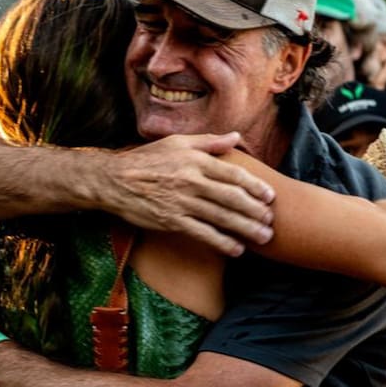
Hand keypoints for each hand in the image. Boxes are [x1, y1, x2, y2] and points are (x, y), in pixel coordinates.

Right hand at [101, 133, 275, 256]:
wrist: (114, 180)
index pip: (233, 174)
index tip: (270, 196)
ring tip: (263, 237)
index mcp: (195, 160)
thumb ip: (209, 141)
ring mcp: (182, 202)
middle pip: (231, 197)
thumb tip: (235, 136)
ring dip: (245, 228)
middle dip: (255, 210)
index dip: (254, 186)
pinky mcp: (171, 221)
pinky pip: (202, 233)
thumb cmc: (147, 159)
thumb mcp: (177, 142)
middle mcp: (191, 180)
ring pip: (220, 217)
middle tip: (271, 221)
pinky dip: (221, 242)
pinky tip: (236, 249)